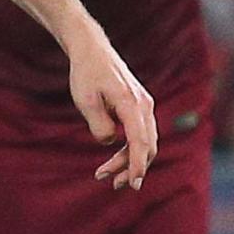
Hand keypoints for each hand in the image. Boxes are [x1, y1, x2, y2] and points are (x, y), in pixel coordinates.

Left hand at [68, 37, 156, 188]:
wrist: (92, 51)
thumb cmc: (86, 74)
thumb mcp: (86, 101)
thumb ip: (99, 126)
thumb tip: (110, 142)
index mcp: (131, 103)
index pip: (140, 141)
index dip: (137, 165)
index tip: (133, 183)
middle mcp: (144, 105)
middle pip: (147, 145)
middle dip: (132, 168)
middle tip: (112, 183)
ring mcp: (144, 106)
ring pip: (145, 142)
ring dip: (130, 161)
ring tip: (108, 175)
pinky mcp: (139, 107)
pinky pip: (141, 134)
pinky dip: (131, 149)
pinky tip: (115, 159)